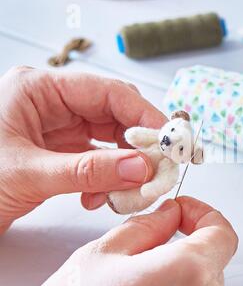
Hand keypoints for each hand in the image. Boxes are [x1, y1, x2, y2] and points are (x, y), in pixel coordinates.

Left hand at [0, 66, 166, 233]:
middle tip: (160, 167)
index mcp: (40, 89)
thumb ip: (89, 170)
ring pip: (110, 139)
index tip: (169, 141)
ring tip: (133, 188)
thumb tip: (141, 168)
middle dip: (139, 143)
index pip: (108, 92)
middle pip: (114, 114)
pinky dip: (109, 178)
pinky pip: (99, 159)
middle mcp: (53, 104)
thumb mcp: (29, 174)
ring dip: (126, 165)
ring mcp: (58, 128)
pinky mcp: (61, 152)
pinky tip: (102, 195)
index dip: (144, 116)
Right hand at [32, 196, 237, 285]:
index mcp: (187, 272)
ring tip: (141, 270)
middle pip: (213, 258)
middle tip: (156, 234)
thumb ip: (147, 226)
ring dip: (180, 268)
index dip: (202, 213)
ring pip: (202, 282)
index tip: (181, 209)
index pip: (222, 233)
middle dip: (188, 239)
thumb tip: (168, 214)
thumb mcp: (105, 254)